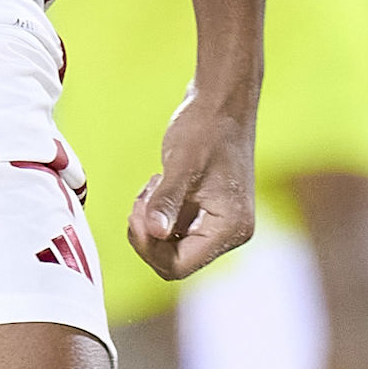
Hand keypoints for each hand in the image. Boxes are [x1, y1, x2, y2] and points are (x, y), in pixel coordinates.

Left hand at [126, 88, 257, 282]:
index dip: (149, 247)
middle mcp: (230, 234)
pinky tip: (159, 184)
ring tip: (154, 184)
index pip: (179, 266)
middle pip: (174, 262)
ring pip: (171, 247)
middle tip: (142, 197)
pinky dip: (159, 214)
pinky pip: (175, 230)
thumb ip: (167, 202)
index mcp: (230, 229)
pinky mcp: (209, 214)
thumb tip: (155, 234)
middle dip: (148, 235)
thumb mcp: (180, 165)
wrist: (222, 102)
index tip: (137, 212)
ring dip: (151, 222)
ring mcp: (220, 225)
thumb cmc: (205, 128)